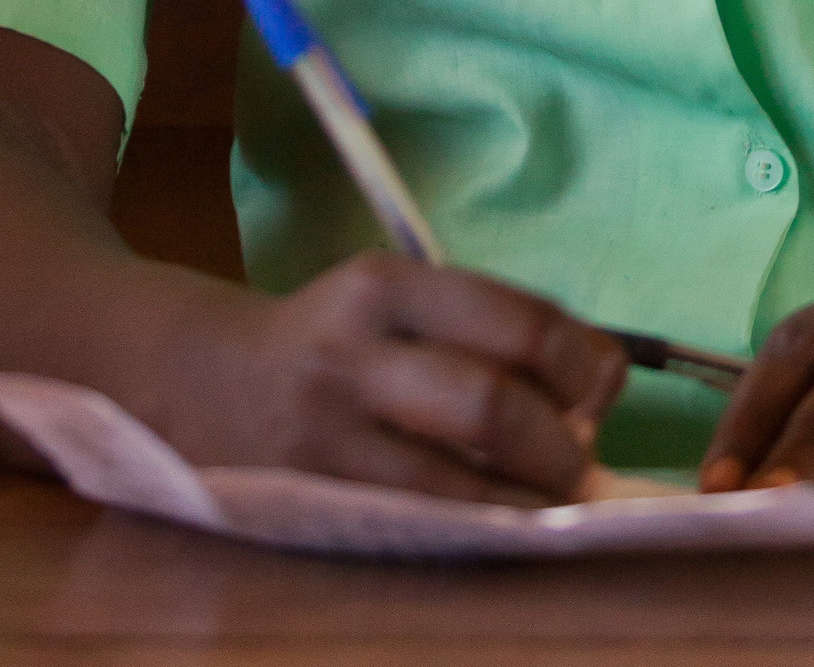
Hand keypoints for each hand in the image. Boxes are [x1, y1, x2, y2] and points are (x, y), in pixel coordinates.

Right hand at [192, 251, 626, 504]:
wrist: (209, 384)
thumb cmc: (335, 340)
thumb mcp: (398, 300)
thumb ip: (488, 327)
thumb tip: (604, 378)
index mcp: (387, 287)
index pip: (515, 321)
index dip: (582, 362)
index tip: (602, 385)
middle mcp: (357, 356)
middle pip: (491, 407)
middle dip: (558, 447)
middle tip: (581, 464)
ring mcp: (333, 438)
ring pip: (459, 485)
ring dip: (527, 503)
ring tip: (551, 502)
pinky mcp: (322, 501)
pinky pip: (422, 523)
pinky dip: (479, 528)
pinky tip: (501, 523)